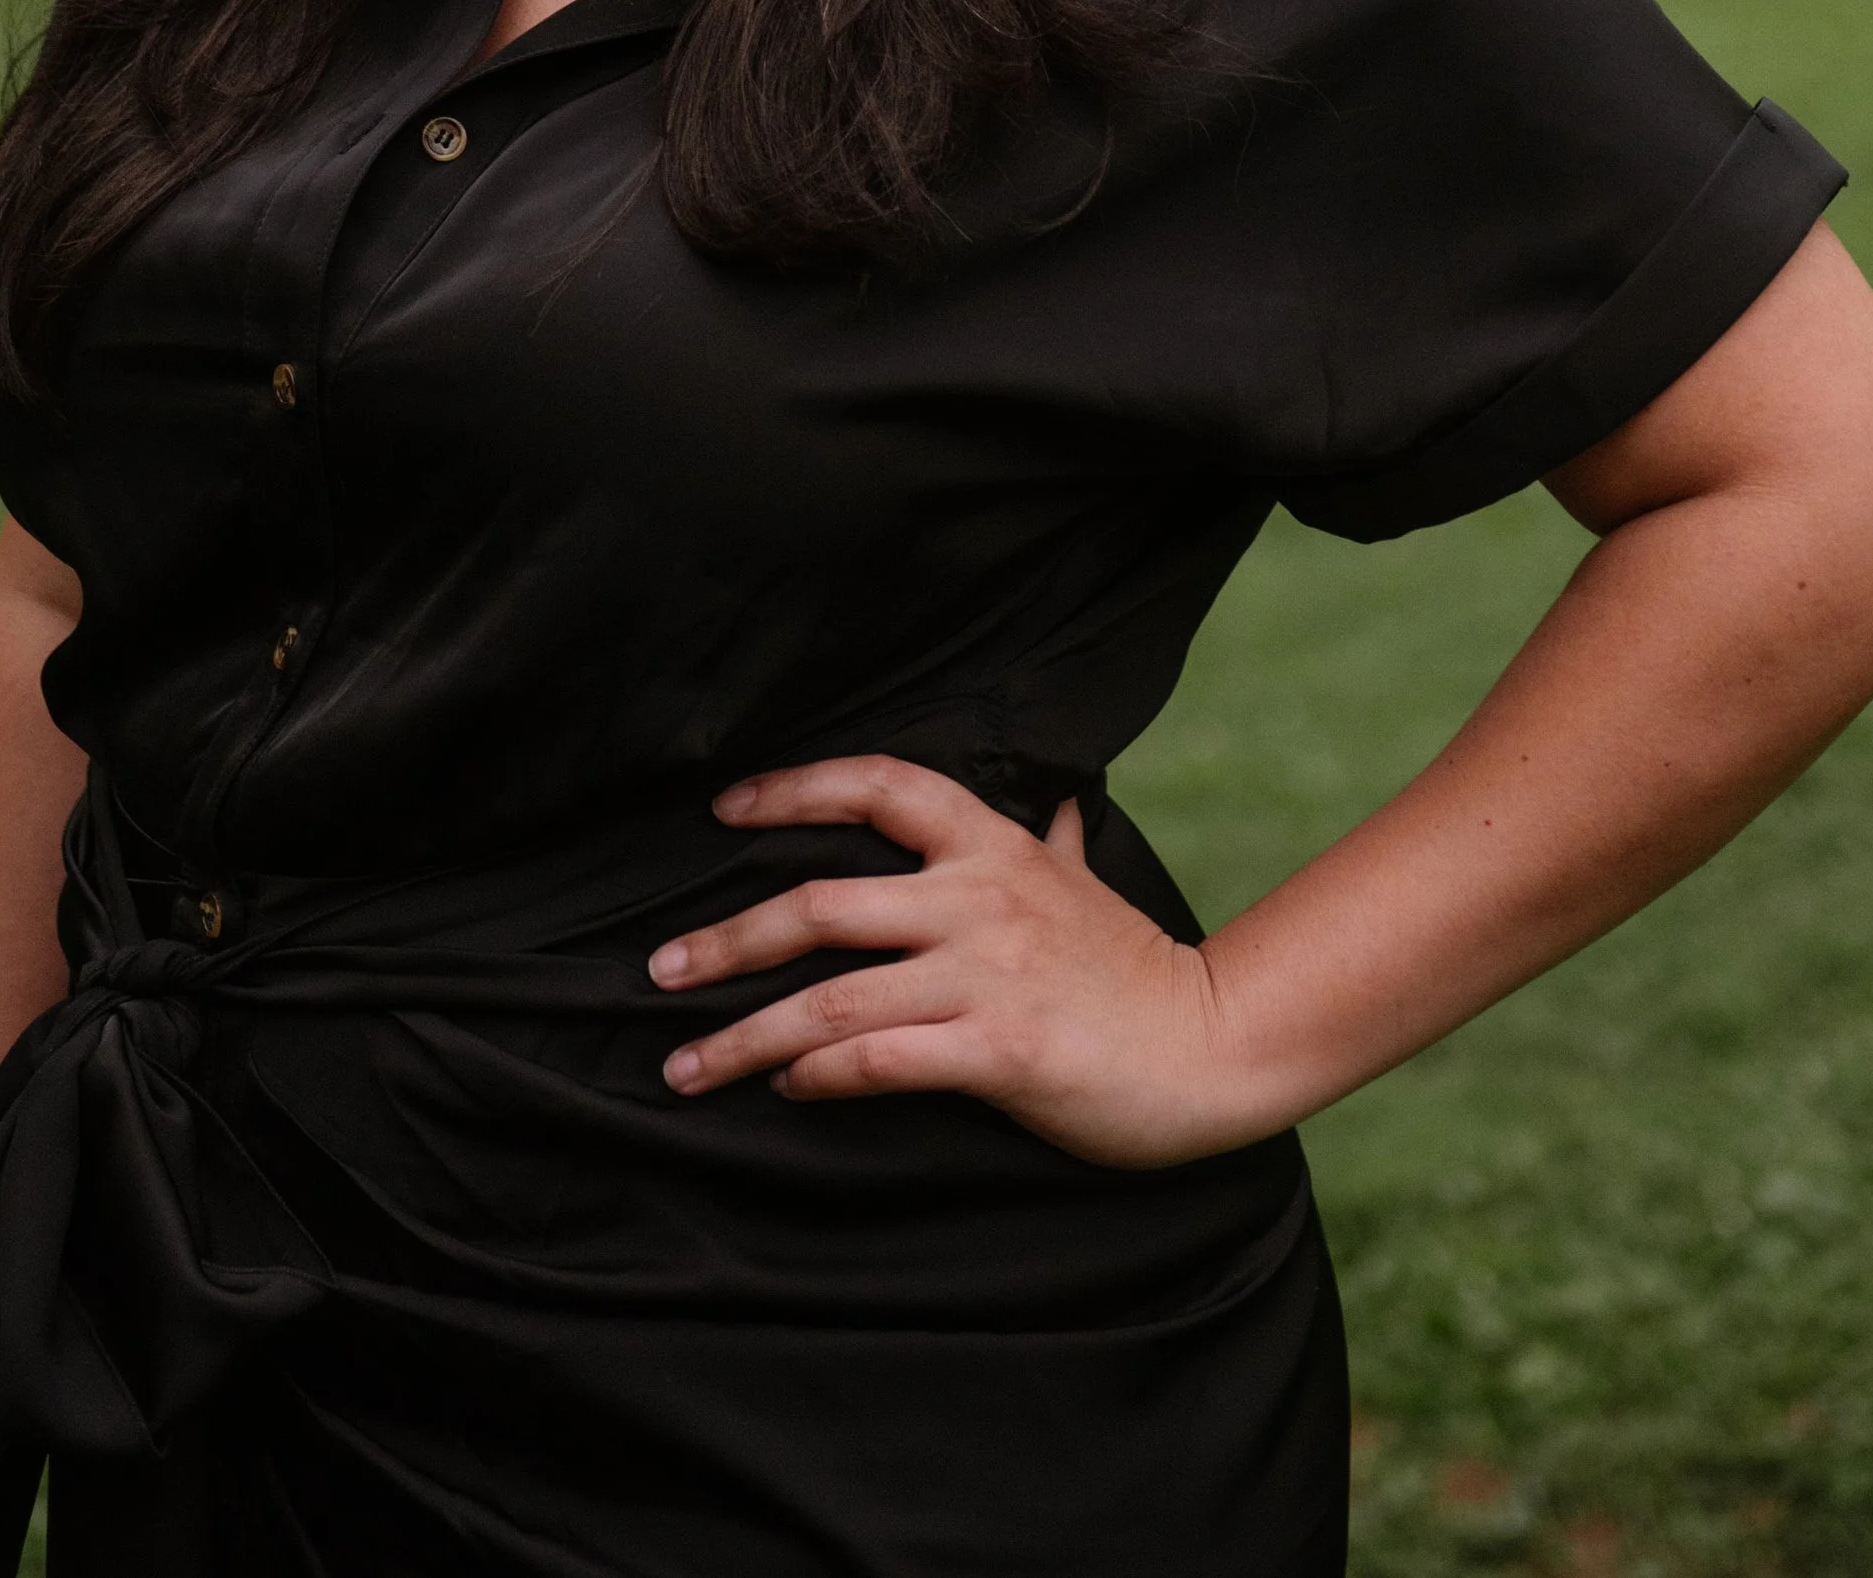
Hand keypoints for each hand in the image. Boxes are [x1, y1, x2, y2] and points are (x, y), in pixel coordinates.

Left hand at [646, 755, 1285, 1167]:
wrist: (1214, 1043)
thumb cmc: (1137, 968)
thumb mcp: (1089, 884)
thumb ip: (1055, 842)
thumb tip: (1057, 800)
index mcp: (994, 846)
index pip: (877, 784)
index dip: (792, 789)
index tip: (724, 810)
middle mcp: (979, 897)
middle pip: (820, 902)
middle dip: (726, 941)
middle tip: (659, 969)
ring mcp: (988, 973)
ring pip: (832, 998)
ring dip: (744, 1036)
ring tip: (686, 1066)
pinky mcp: (1000, 1049)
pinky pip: (882, 1060)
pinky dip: (821, 1076)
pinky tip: (787, 1088)